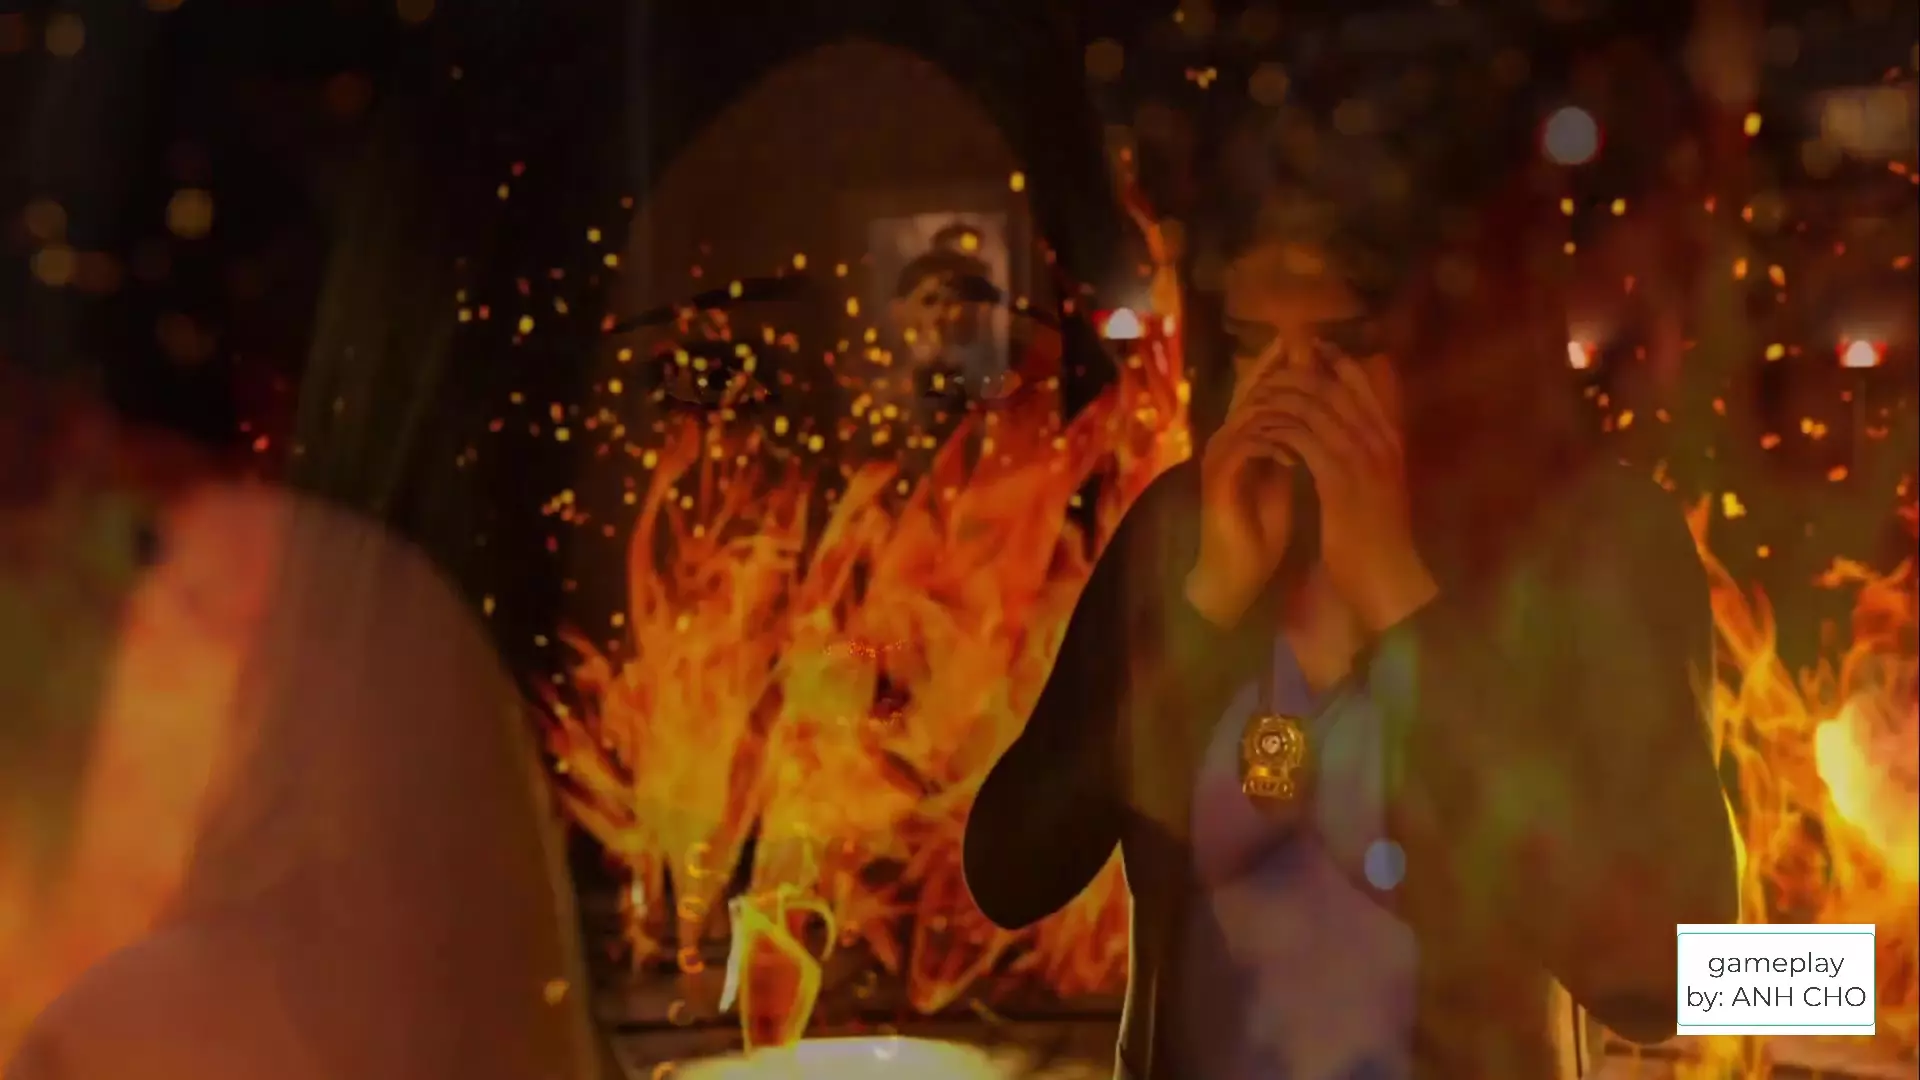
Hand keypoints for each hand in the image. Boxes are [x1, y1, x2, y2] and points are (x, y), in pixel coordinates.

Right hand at [1185, 346, 1296, 626]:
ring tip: (1316, 403)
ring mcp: (1220, 457)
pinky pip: (1247, 445)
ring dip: (1284, 406)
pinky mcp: (1219, 479)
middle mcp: (1227, 438)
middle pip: (1252, 389)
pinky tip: (1298, 450)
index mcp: (1244, 435)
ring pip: (1249, 412)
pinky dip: (1274, 442)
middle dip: (1283, 371)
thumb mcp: (1285, 475)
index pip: (1263, 387)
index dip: (1288, 366)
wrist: (1237, 571)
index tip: (1321, 348)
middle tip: (1313, 354)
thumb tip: (1325, 413)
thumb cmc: (1262, 526)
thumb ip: (1297, 442)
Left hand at [1242, 356, 1438, 631]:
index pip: (1362, 384)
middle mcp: (1379, 441)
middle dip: (1298, 373)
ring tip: (1256, 397)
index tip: (1311, 347)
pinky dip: (1277, 430)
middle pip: (1334, 387)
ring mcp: (1361, 458)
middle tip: (1270, 368)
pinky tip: (1259, 431)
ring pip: (1314, 407)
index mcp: (1390, 439)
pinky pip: (1300, 438)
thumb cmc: (1379, 534)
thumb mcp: (1380, 483)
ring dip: (1281, 399)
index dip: (1335, 361)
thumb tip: (1352, 426)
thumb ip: (1370, 451)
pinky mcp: (1338, 479)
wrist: (1387, 574)